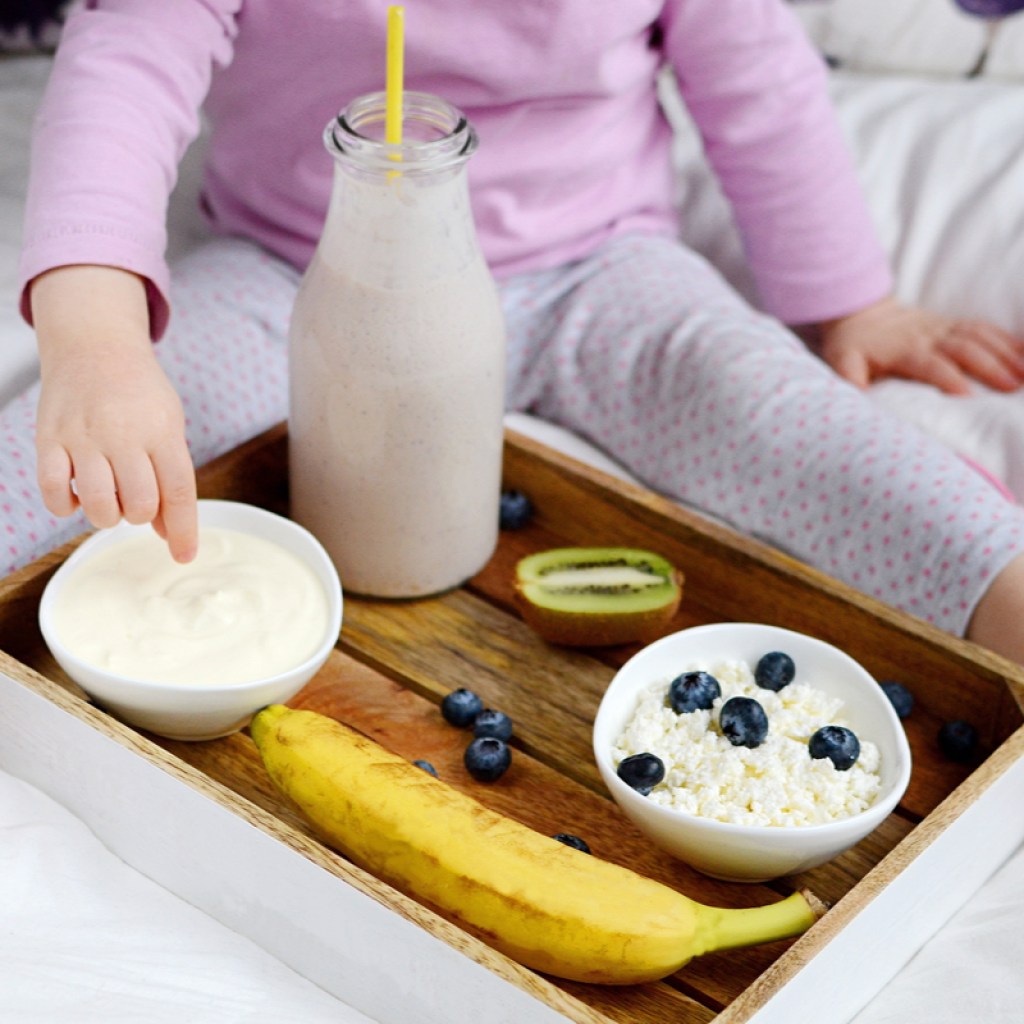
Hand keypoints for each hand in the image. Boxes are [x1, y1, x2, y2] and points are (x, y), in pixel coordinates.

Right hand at [31, 265, 197, 561]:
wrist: (94, 345)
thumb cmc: (139, 394)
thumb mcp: (168, 427)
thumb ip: (169, 477)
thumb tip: (167, 532)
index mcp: (162, 432)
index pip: (179, 491)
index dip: (184, 529)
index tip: (185, 556)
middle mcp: (124, 434)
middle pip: (139, 503)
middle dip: (140, 516)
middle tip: (134, 499)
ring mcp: (83, 436)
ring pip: (97, 504)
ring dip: (105, 516)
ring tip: (107, 498)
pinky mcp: (49, 437)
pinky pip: (52, 490)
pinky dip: (64, 506)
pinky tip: (74, 495)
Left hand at [817, 296, 1023, 393]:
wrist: (860, 312)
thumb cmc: (852, 345)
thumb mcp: (842, 361)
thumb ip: (849, 378)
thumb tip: (855, 397)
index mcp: (903, 349)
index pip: (929, 364)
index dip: (948, 377)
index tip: (968, 395)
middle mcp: (928, 336)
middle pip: (964, 349)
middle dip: (990, 366)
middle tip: (1013, 387)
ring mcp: (943, 328)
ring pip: (980, 336)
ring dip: (1006, 353)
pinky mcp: (953, 324)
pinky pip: (985, 328)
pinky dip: (1007, 339)